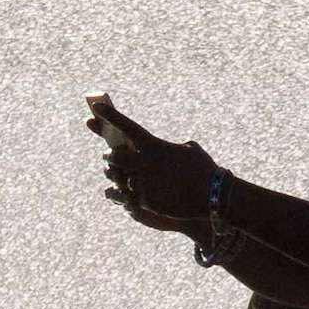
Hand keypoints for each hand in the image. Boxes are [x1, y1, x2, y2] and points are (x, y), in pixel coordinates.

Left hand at [98, 125, 218, 235]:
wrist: (212, 196)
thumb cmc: (204, 170)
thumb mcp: (190, 150)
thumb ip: (175, 147)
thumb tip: (176, 148)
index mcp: (154, 146)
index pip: (127, 127)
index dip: (111, 115)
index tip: (96, 106)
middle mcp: (145, 163)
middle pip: (115, 156)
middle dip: (110, 156)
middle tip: (109, 156)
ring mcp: (143, 183)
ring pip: (118, 178)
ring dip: (116, 176)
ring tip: (115, 174)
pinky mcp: (145, 201)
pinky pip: (127, 197)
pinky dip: (127, 195)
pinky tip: (130, 194)